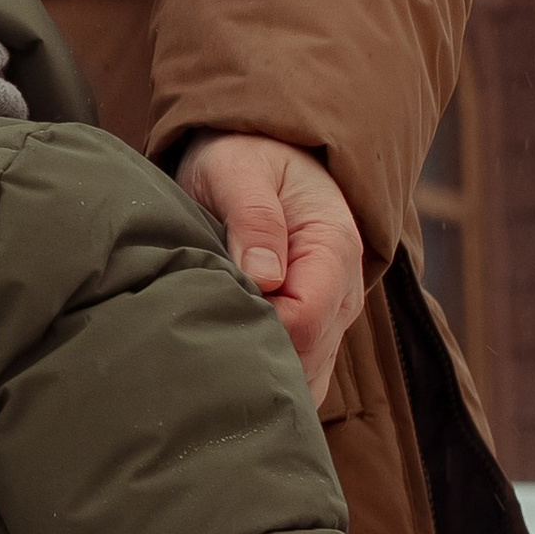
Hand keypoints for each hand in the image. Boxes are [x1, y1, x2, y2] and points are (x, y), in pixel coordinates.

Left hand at [177, 134, 365, 403]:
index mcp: (334, 249)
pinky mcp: (313, 332)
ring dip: (256, 371)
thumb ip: (253, 218)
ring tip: (204, 346)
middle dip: (249, 354)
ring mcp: (331, 319)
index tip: (205, 308)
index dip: (254, 325)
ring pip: (305, 377)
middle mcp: (343, 294)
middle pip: (305, 358)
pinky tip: (222, 359)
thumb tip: (264, 278)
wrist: (263, 156)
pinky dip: (264, 377)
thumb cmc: (246, 158)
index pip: (303, 320)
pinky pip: (297, 375)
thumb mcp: (239, 170)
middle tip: (191, 333)